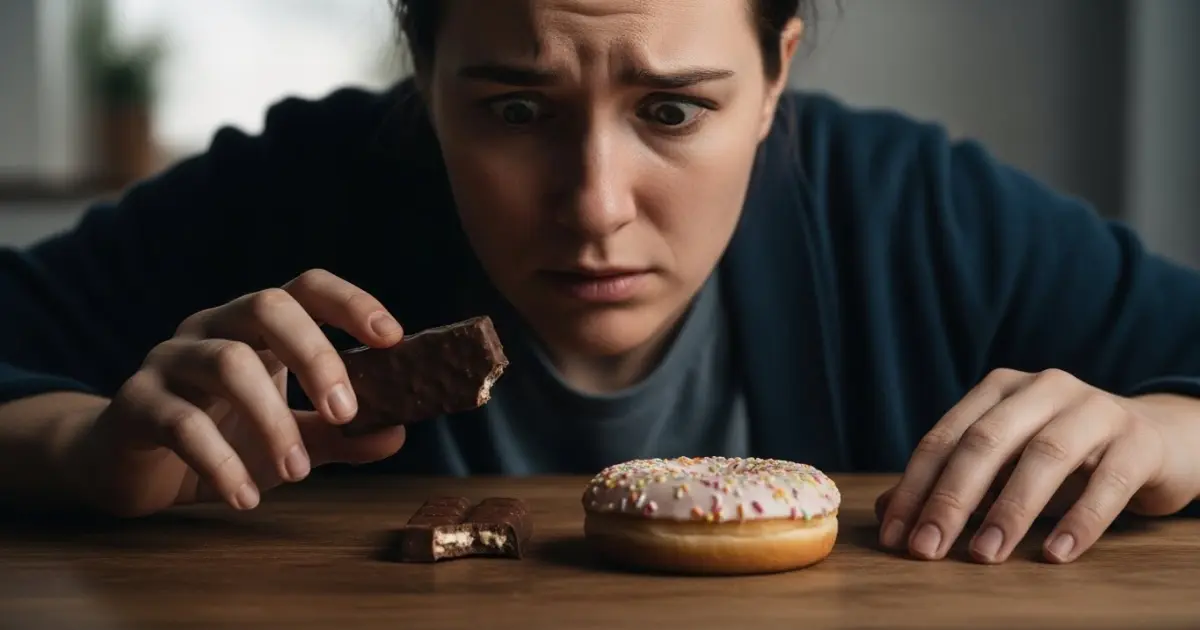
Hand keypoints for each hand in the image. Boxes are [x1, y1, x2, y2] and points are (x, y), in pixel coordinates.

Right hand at [69, 269, 408, 517]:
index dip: (351, 303)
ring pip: (226, 363)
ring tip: (299, 470)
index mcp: (257, 326)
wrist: (131, 469)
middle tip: (344, 413)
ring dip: (272, 419)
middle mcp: (213, 328)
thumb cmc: (222, 437)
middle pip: (265, 307)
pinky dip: (221, 462)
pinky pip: (181, 423)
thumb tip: (395, 434)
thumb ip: (341, 434)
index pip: (306, 288)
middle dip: (314, 355)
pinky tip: (246, 497)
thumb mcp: (291, 436)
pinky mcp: (136, 405)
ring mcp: (170, 360)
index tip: (391, 338)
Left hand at [876, 368, 1199, 563]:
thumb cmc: (1065, 454)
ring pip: (1042, 456)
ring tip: (985, 556)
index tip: (895, 536)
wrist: (1158, 439)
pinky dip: (1079, 519)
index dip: (915, 487)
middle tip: (927, 549)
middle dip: (950, 499)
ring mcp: (1093, 409)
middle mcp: (1042, 388)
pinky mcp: (1137, 440)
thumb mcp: (1006, 461)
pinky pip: (1107, 481)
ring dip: (1009, 510)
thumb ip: (951, 479)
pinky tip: (1055, 553)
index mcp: (999, 389)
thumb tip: (886, 510)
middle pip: (984, 443)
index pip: (944, 438)